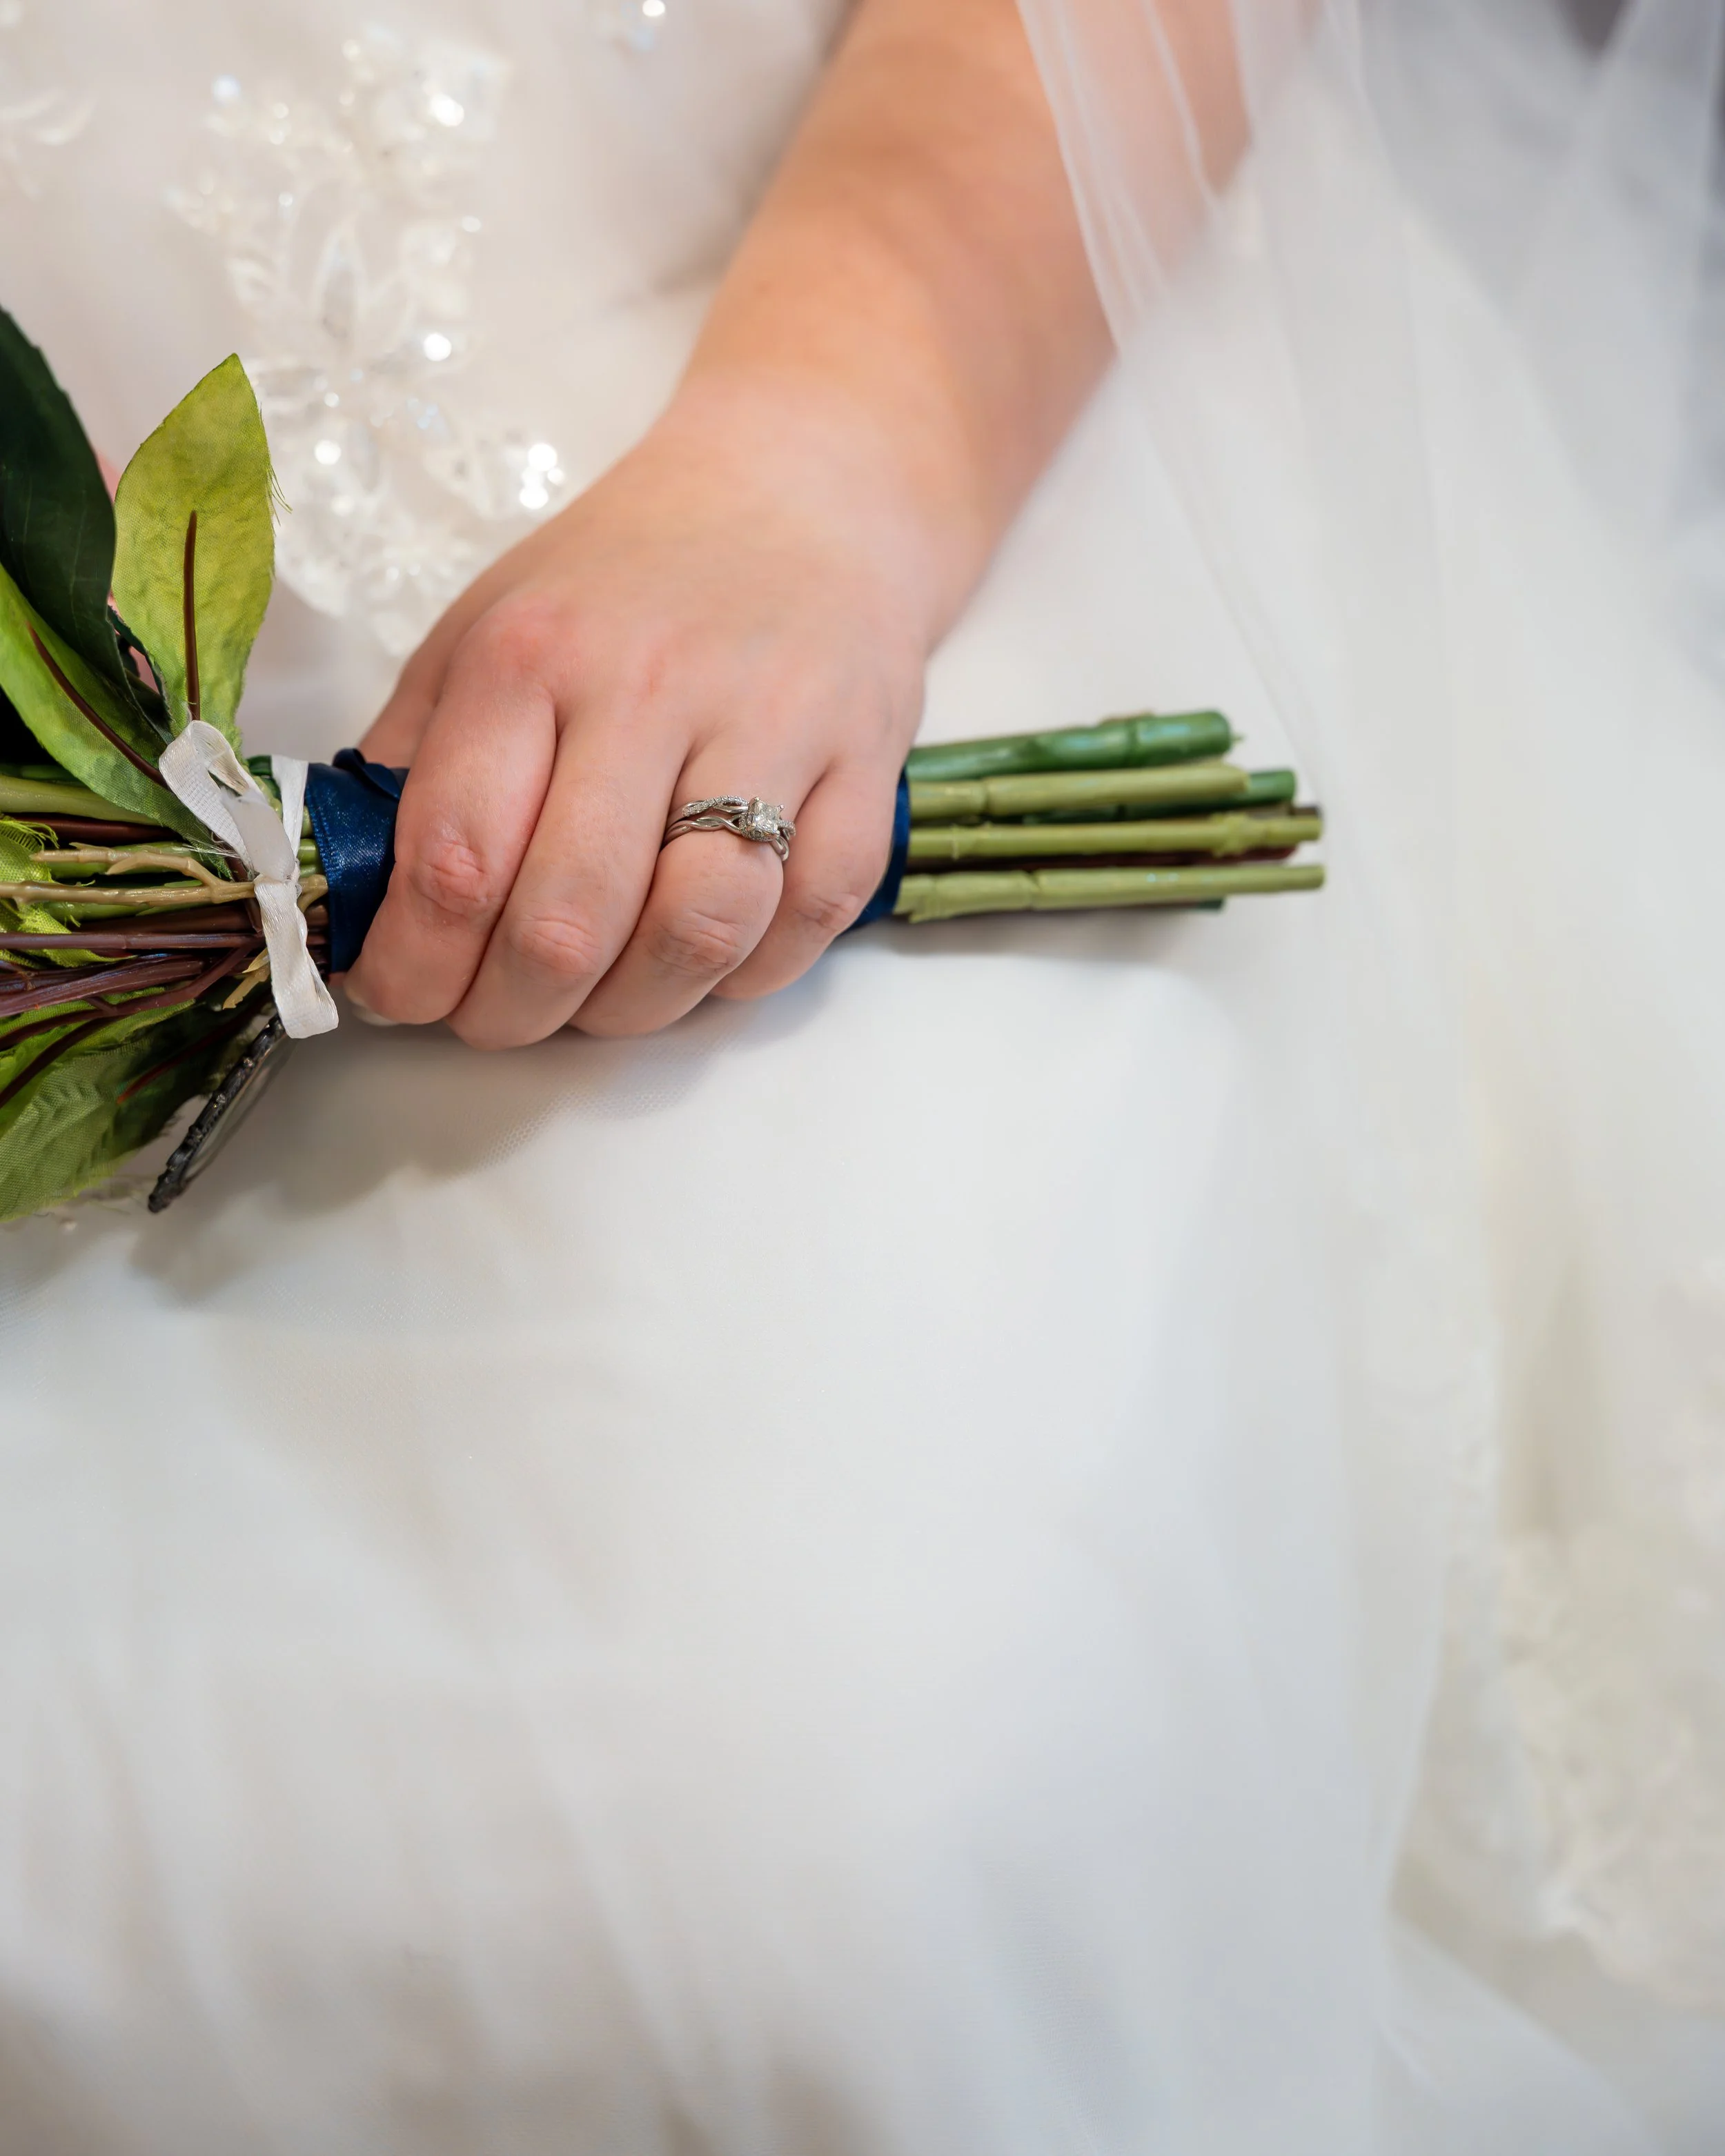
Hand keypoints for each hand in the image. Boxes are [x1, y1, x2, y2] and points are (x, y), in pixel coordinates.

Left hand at [343, 378, 933, 1045]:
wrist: (802, 496)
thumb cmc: (623, 582)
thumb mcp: (485, 630)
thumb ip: (412, 758)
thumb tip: (353, 898)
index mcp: (531, 656)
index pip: (453, 859)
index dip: (414, 967)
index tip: (402, 996)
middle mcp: (649, 688)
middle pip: (568, 921)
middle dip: (513, 1011)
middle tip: (497, 1020)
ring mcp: (772, 728)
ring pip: (696, 933)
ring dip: (633, 1010)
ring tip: (600, 1003)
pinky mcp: (866, 766)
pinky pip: (805, 919)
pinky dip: (748, 974)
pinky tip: (706, 961)